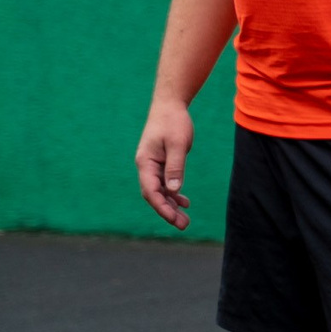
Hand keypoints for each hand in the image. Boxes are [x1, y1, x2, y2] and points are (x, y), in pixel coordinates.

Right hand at [135, 101, 197, 229]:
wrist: (170, 106)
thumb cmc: (173, 122)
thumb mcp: (177, 144)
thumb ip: (175, 167)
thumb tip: (173, 190)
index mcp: (145, 163)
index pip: (150, 191)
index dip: (161, 207)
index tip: (173, 219)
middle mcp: (146, 167)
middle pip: (154, 195)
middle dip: (167, 211)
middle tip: (183, 225)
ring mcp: (153, 166)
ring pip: (160, 191)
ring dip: (171, 206)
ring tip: (185, 220)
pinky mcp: (161, 163)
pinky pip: (165, 183)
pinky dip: (174, 194)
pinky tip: (184, 202)